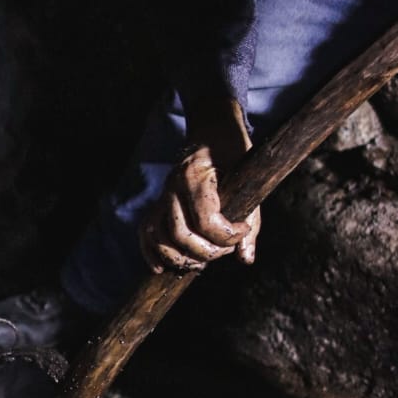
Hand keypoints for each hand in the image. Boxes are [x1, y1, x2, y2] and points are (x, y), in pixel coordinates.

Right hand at [139, 99, 259, 273]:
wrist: (212, 129)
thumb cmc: (234, 152)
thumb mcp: (251, 179)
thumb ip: (251, 220)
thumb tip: (245, 259)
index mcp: (196, 176)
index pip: (206, 220)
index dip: (228, 236)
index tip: (243, 231)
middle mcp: (173, 186)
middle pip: (180, 234)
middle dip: (206, 252)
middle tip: (225, 250)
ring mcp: (163, 195)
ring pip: (159, 237)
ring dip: (181, 257)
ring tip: (201, 261)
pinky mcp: (159, 203)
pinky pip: (146, 232)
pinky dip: (151, 253)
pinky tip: (163, 268)